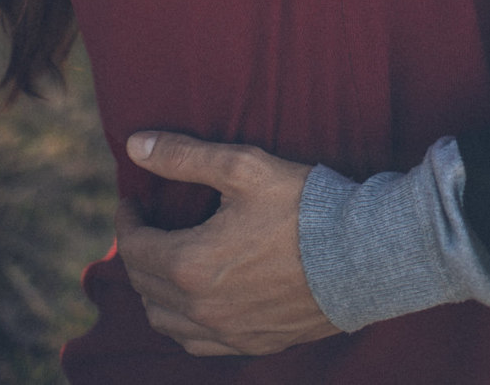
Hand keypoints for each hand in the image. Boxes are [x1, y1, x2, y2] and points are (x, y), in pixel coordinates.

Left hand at [115, 131, 339, 356]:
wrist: (361, 255)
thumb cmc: (302, 205)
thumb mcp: (243, 167)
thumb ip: (184, 156)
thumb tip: (133, 145)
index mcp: (190, 263)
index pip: (135, 246)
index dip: (128, 219)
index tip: (133, 201)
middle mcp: (199, 308)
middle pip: (144, 284)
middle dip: (138, 251)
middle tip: (148, 226)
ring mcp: (225, 332)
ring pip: (164, 321)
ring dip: (154, 290)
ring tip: (165, 261)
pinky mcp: (250, 343)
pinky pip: (195, 343)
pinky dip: (182, 321)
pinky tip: (194, 301)